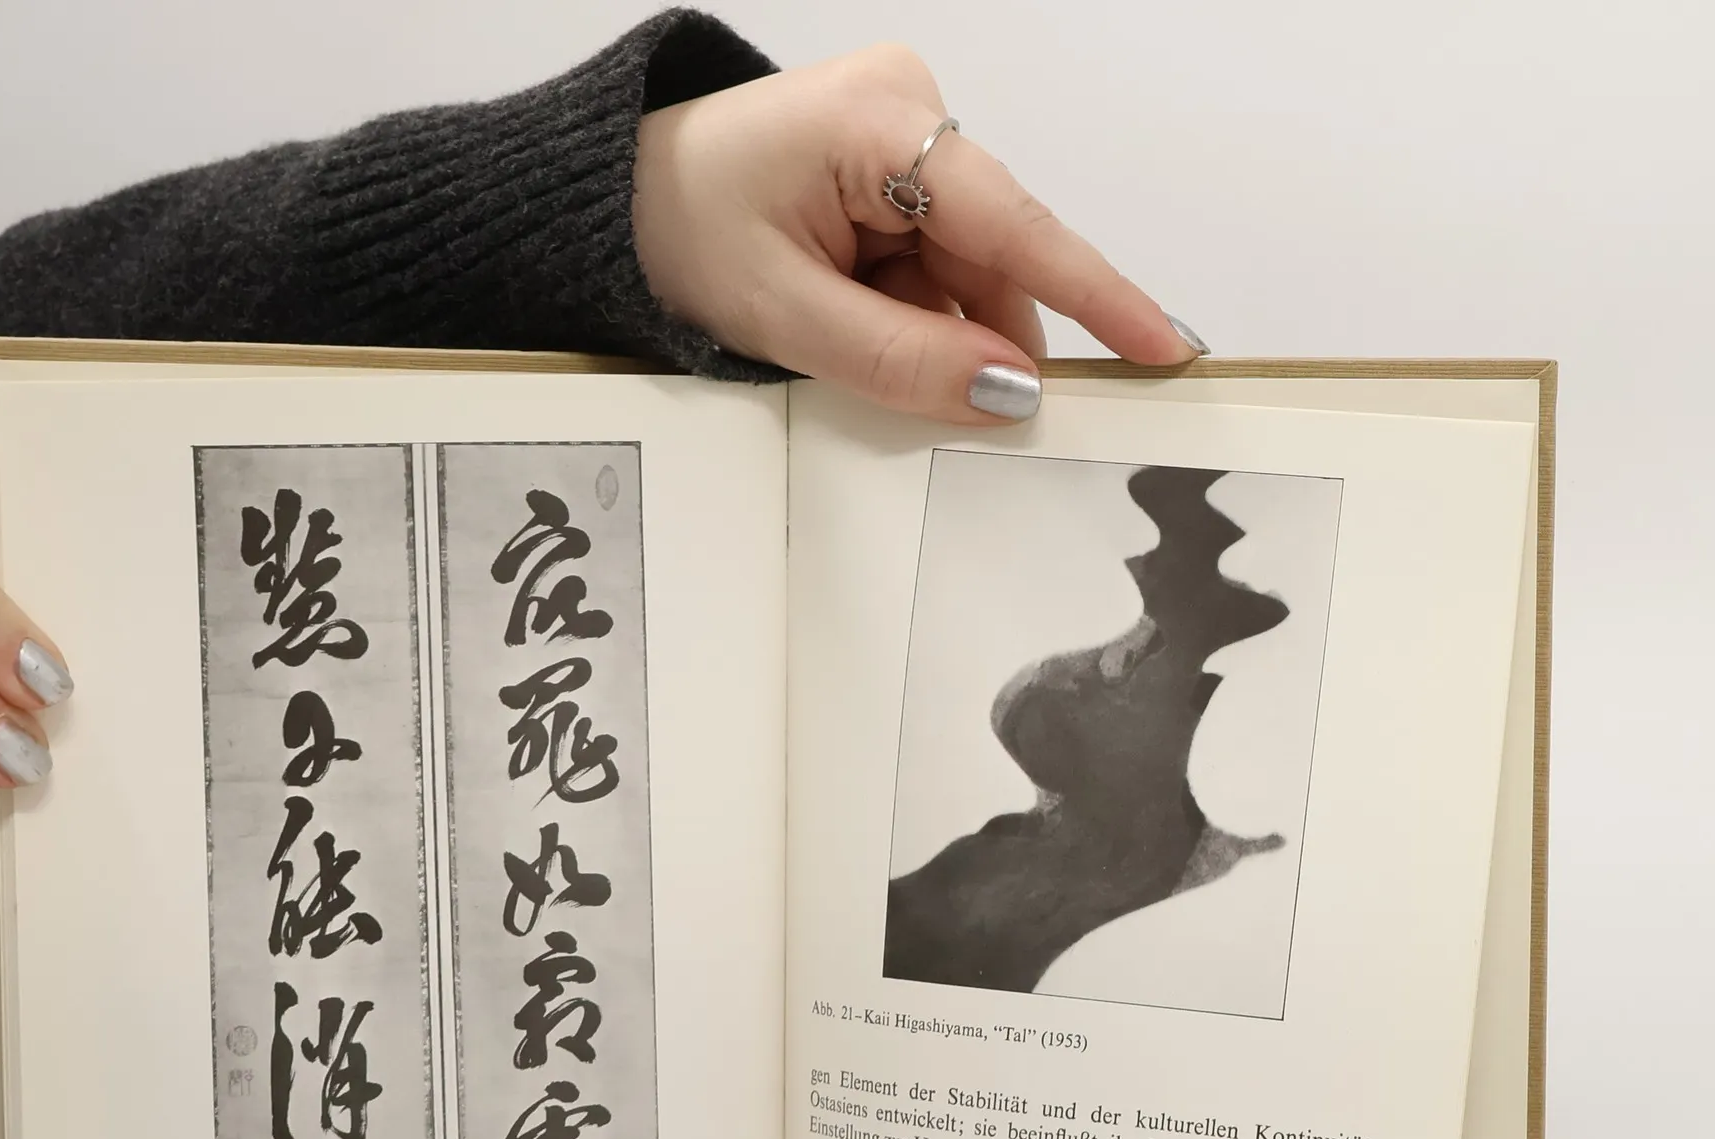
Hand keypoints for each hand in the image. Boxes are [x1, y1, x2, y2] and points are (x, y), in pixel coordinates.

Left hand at [633, 43, 1201, 424]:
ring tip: (833, 332)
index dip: (1092, 293)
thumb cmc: (675, 235)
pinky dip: (909, 312)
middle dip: (965, 336)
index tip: (1162, 347)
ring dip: (927, 329)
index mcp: (884, 122)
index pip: (1013, 223)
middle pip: (991, 258)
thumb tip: (1008, 393)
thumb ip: (900, 359)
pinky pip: (935, 264)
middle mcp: (912, 112)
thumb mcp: (781, 315)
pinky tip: (849, 318)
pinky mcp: (893, 171)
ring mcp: (905, 138)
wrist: (611, 201)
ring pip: (965, 272)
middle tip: (906, 389)